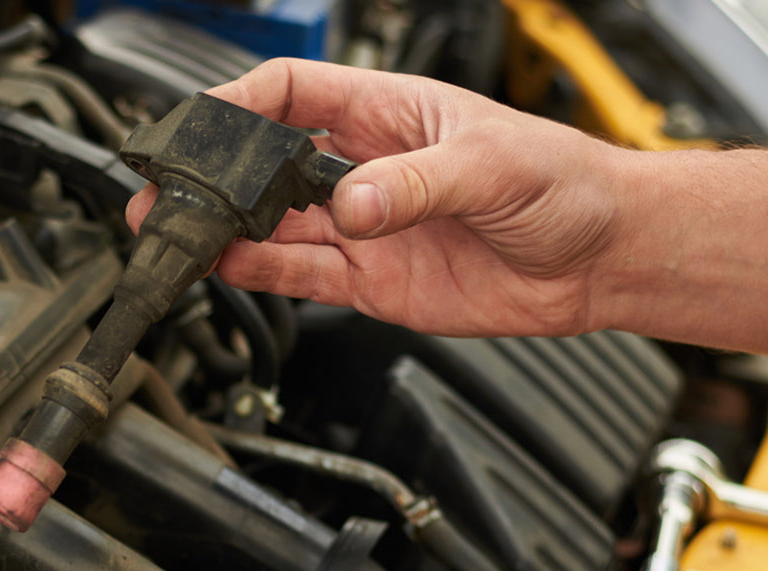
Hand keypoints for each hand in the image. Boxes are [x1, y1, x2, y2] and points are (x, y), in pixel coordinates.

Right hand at [126, 58, 633, 338]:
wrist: (602, 257)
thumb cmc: (567, 184)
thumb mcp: (493, 166)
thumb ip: (417, 184)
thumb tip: (356, 204)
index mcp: (387, 112)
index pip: (290, 93)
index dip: (237, 105)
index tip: (198, 126)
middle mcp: (365, 166)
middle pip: (264, 164)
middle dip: (210, 177)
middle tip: (165, 195)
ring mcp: (365, 226)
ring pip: (273, 224)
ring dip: (224, 229)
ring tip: (177, 236)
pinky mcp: (371, 281)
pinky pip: (301, 274)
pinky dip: (259, 272)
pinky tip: (225, 265)